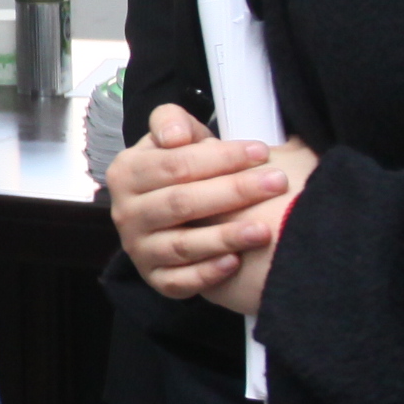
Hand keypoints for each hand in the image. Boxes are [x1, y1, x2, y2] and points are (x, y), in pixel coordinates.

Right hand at [108, 105, 313, 303]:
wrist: (173, 213)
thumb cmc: (182, 170)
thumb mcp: (176, 137)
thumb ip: (170, 121)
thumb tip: (174, 136)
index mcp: (127, 173)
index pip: (174, 164)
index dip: (220, 158)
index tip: (260, 152)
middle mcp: (126, 213)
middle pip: (181, 202)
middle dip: (233, 192)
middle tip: (277, 183)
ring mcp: (139, 249)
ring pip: (182, 245)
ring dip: (225, 237)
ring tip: (264, 229)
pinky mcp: (155, 279)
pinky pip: (179, 282)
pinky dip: (207, 274)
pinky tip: (236, 262)